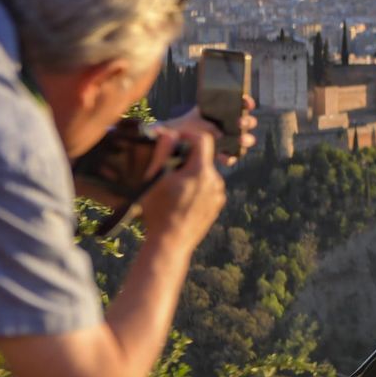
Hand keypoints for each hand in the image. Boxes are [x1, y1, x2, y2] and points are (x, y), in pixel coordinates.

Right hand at [138, 127, 226, 249]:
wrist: (170, 244)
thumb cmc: (159, 211)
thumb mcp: (156, 178)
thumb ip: (163, 151)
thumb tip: (169, 133)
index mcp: (201, 171)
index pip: (202, 139)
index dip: (187, 135)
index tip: (174, 140)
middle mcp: (216, 181)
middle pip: (202, 158)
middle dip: (186, 158)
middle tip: (167, 169)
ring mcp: (219, 194)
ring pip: (204, 174)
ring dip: (191, 174)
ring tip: (173, 188)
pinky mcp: (217, 206)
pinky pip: (208, 188)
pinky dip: (196, 188)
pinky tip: (181, 200)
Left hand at [161, 95, 257, 165]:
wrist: (173, 142)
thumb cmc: (183, 125)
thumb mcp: (193, 120)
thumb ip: (206, 125)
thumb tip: (220, 135)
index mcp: (224, 110)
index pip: (241, 104)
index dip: (247, 102)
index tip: (245, 103)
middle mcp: (229, 124)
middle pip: (248, 122)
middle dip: (247, 121)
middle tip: (239, 122)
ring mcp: (229, 139)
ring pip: (245, 139)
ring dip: (246, 139)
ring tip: (240, 140)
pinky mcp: (223, 154)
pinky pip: (232, 157)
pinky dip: (230, 157)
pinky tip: (223, 157)